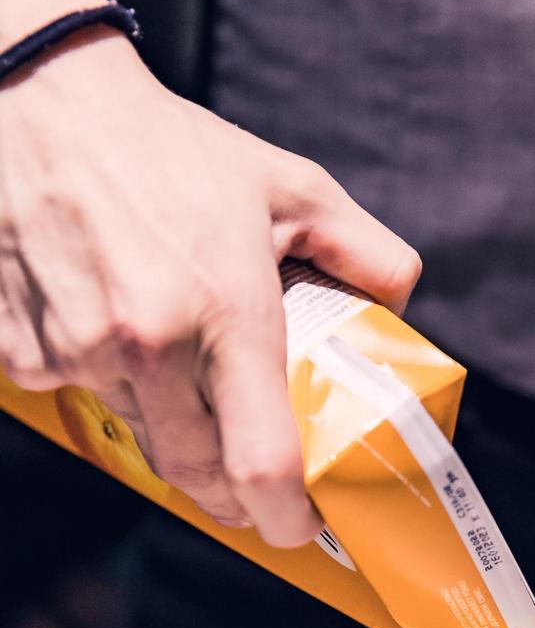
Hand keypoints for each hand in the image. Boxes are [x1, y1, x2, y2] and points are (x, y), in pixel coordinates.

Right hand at [0, 30, 420, 544]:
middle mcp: (150, 343)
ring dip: (169, 426)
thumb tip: (403, 303)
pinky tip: (110, 325)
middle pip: (198, 474)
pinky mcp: (23, 351)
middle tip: (252, 482)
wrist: (42, 104)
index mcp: (228, 309)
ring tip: (179, 366)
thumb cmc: (169, 149)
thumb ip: (363, 248)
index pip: (262, 462)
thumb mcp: (288, 186)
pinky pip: (79, 397)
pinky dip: (104, 382)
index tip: (303, 523)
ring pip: (140, 436)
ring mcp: (80, 351)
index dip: (287, 514)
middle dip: (232, 493)